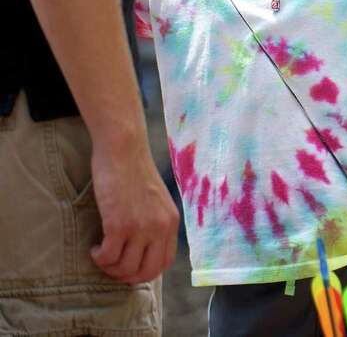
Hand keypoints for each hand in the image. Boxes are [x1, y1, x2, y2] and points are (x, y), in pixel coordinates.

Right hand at [89, 141, 178, 283]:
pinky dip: (98, 257)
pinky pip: (108, 257)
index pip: (164, 263)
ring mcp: (141, 227)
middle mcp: (160, 227)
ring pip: (125, 269)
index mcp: (171, 222)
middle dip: (126, 276)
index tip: (129, 267)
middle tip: (112, 265)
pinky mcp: (119, 224)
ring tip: (101, 252)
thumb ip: (155, 222)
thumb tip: (144, 249)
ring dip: (109, 267)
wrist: (124, 149)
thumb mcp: (156, 200)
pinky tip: (95, 246)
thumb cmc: (135, 172)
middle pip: (147, 272)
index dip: (144, 272)